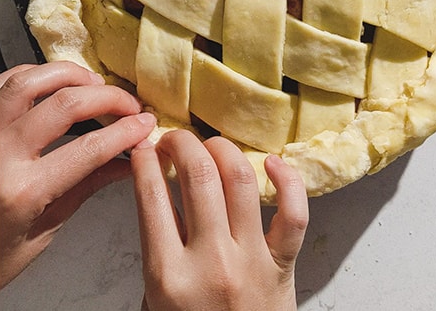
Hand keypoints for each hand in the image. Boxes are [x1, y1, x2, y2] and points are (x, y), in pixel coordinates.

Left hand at [0, 62, 155, 287]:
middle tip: (129, 104)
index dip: (126, 131)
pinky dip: (30, 75)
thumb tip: (125, 161)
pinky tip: (53, 82)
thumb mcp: (46, 230)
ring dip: (68, 75)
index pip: (89, 148)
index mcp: (23, 191)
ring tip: (94, 84)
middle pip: (63, 105)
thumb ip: (85, 188)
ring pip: (27, 82)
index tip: (145, 125)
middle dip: (106, 97)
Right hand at [132, 131, 306, 310]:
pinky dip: (288, 181)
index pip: (151, 196)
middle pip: (198, 177)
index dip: (143, 160)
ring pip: (240, 182)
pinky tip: (273, 163)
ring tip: (210, 146)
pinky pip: (293, 215)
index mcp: (169, 274)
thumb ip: (158, 247)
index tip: (143, 146)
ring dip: (223, 151)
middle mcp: (211, 262)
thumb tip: (157, 188)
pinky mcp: (283, 267)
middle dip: (182, 144)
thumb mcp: (156, 296)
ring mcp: (251, 262)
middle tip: (174, 139)